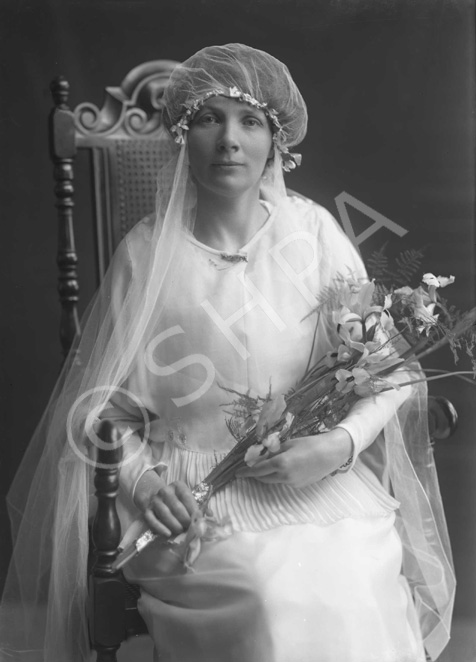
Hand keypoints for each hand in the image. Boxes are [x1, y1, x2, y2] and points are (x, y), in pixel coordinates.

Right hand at [134, 473, 198, 537]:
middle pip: (176, 506)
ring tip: (181, 531)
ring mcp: (155, 500)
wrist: (154, 497)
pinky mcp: (146, 511)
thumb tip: (211, 515)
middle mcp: (165, 491)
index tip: (198, 520)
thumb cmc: (177, 501)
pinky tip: (168, 534)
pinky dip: (160, 528)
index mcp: (178, 486)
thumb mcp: (188, 499)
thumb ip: (200, 507)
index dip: (193, 509)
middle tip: (189, 528)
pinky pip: (152, 520)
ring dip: (174, 525)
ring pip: (165, 513)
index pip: (186, 497)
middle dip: (184, 519)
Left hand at [235, 428, 352, 488]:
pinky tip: (288, 467)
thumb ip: (273, 452)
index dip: (246, 472)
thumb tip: (261, 457)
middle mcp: (284, 476)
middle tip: (251, 467)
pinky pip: (284, 482)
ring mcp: (292, 483)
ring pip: (273, 480)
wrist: (330, 454)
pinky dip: (280, 476)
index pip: (257, 470)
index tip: (237, 473)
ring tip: (270, 464)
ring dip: (268, 474)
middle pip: (263, 478)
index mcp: (280, 463)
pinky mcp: (298, 486)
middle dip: (256, 473)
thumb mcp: (288, 444)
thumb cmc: (309, 444)